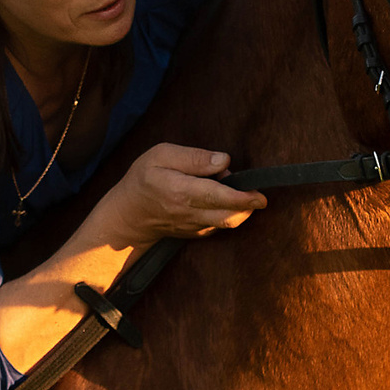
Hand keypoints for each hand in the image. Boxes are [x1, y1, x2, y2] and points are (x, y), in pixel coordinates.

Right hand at [96, 144, 265, 243]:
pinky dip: (228, 213)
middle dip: (249, 205)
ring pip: (228, 222)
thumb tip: (224, 161)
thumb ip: (194, 157)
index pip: (218, 197)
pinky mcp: (197, 234)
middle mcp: (190, 213)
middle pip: (230, 216)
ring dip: (238, 206)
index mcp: (181, 191)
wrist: (129, 215)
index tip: (260, 196)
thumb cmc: (143, 179)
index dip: (243, 198)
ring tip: (224, 187)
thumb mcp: (161, 155)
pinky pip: (220, 225)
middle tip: (248, 187)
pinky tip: (217, 199)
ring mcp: (194, 227)